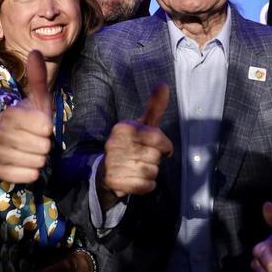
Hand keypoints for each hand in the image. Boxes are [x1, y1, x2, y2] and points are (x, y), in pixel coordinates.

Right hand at [0, 50, 53, 183]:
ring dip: (38, 159)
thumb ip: (37, 79)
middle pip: (27, 142)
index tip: (48, 128)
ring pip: (23, 159)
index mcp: (6, 113)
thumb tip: (36, 51)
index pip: (27, 120)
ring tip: (39, 155)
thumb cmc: (33, 121)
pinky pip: (14, 175)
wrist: (23, 145)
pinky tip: (33, 168)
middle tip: (45, 144)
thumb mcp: (39, 101)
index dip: (42, 125)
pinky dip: (28, 174)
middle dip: (43, 145)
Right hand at [100, 84, 172, 198]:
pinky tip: (137, 179)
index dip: (165, 146)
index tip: (161, 148)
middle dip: (155, 160)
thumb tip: (164, 85)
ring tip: (138, 168)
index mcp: (123, 128)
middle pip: (156, 157)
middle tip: (143, 158)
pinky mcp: (115, 181)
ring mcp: (113, 163)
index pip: (158, 139)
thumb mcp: (142, 125)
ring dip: (150, 173)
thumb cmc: (131, 145)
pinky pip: (145, 186)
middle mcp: (115, 144)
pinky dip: (146, 185)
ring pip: (151, 172)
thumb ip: (154, 107)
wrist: (107, 170)